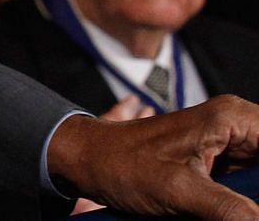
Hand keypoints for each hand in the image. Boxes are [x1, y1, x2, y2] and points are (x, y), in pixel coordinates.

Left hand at [47, 96, 258, 219]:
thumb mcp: (181, 191)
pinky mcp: (220, 164)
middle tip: (246, 207)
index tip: (258, 196)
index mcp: (232, 118)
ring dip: (255, 194)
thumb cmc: (122, 164)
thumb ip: (232, 210)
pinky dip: (248, 200)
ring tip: (233, 207)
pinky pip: (250, 182)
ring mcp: (229, 144)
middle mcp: (236, 125)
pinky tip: (240, 210)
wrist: (87, 161)